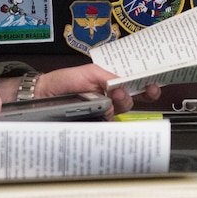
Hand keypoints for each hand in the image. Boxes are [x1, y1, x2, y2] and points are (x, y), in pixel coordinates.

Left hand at [13, 63, 160, 115]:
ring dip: (122, 103)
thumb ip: (106, 75)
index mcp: (110, 83)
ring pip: (122, 112)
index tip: (152, 84)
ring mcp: (103, 112)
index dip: (146, 86)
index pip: (134, 85)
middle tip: (138, 89)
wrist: (44, 94)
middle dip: (140, 94)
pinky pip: (109, 124)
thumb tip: (122, 82)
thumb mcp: (88, 72)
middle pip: (133, 100)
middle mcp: (110, 98)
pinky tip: (108, 113)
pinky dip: (112, 120)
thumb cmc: (63, 81)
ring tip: (114, 96)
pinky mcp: (96, 123)